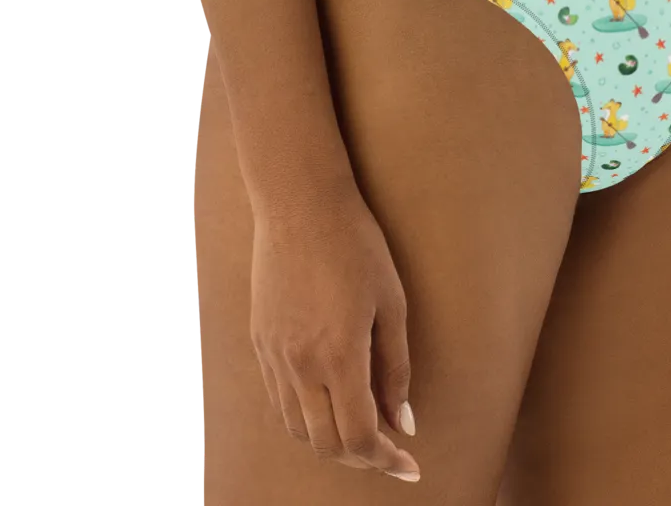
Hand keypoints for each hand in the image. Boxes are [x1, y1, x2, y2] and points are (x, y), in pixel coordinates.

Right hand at [250, 183, 421, 483]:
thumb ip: (396, 367)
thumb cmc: (355, 245)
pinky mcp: (260, 342)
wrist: (299, 203)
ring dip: (330, 440)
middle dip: (360, 457)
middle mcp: (300, 365)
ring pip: (298, 429)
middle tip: (388, 450)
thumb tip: (403, 422)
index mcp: (338, 356)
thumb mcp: (391, 302)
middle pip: (325, 444)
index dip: (386, 460)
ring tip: (360, 428)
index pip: (359, 437)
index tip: (409, 465)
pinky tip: (326, 403)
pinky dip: (304, 417)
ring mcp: (274, 356)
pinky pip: (279, 400)